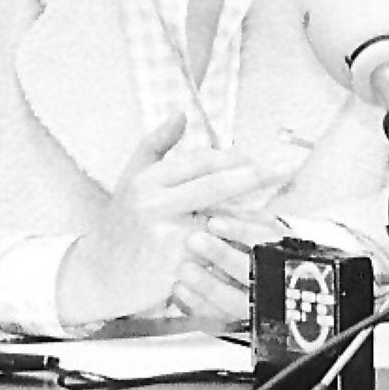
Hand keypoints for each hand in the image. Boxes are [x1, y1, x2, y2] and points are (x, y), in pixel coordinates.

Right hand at [56, 116, 295, 325]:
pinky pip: (218, 251)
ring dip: (252, 214)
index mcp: (147, 181)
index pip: (201, 160)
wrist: (102, 277)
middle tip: (286, 168)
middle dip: (255, 176)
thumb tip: (181, 112)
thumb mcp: (131, 178)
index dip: (233, 158)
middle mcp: (155, 206)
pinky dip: (239, 245)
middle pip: (216, 185)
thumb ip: (156, 144)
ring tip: (277, 210)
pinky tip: (258, 242)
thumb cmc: (122, 223)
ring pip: (223, 219)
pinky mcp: (178, 267)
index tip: (255, 160)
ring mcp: (167, 238)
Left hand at [173, 213, 289, 325]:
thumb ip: (240, 217)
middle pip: (250, 269)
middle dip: (221, 255)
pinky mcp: (235, 325)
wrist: (271, 288)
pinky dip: (196, 306)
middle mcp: (272, 281)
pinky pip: (216, 321)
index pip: (265, 239)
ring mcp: (255, 306)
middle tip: (193, 241)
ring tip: (184, 269)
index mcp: (281, 251)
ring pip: (233, 301)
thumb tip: (210, 208)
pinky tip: (180, 290)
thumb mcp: (261, 228)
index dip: (240, 231)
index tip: (214, 223)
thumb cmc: (262, 250)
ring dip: (206, 284)